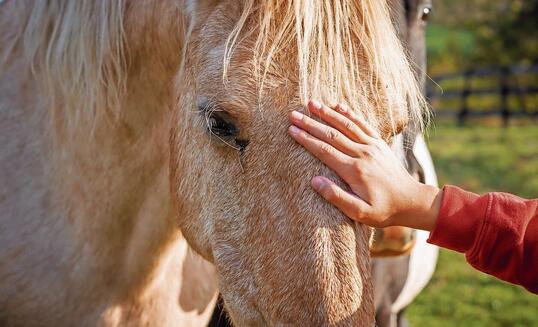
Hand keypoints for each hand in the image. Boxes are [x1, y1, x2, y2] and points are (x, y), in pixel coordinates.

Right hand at [288, 100, 441, 230]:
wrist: (411, 201)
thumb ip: (336, 197)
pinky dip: (350, 114)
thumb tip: (314, 181)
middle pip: (331, 135)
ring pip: (346, 125)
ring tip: (311, 103)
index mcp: (354, 170)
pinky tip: (339, 105)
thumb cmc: (383, 210)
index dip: (306, 139)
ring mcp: (372, 146)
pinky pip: (362, 125)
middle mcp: (362, 154)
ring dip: (327, 113)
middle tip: (293, 114)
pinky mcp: (379, 143)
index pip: (325, 151)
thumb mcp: (359, 213)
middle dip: (311, 123)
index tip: (292, 130)